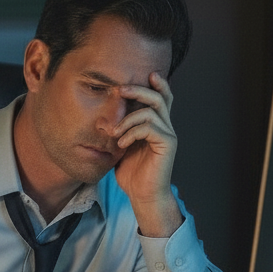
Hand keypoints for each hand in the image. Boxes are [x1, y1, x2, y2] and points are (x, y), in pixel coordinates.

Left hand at [109, 72, 183, 237]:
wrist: (143, 195)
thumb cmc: (131, 173)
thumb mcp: (122, 147)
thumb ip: (121, 130)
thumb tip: (105, 116)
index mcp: (156, 125)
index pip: (161, 98)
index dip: (156, 84)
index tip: (143, 75)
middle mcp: (165, 127)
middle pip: (159, 97)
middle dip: (139, 90)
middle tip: (120, 90)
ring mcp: (168, 135)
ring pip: (152, 111)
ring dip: (128, 118)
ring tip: (114, 133)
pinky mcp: (167, 144)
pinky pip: (149, 128)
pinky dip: (132, 132)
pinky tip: (121, 144)